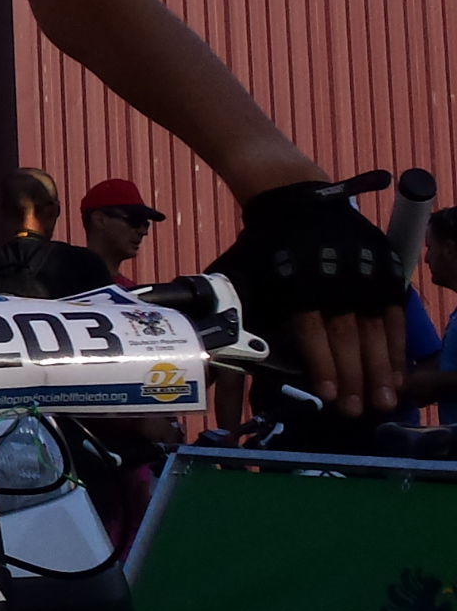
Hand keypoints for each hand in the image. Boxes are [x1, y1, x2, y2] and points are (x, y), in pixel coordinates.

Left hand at [216, 175, 407, 418]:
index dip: (323, 364)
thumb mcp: (239, 274)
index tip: (330, 396)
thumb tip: (211, 358)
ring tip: (385, 400)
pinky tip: (398, 372)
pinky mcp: (385, 269)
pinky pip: (395, 314)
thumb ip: (232, 314)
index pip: (312, 329)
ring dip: (382, 368)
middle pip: (348, 335)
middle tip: (360, 411)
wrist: (294, 199)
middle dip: (356, 376)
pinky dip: (397, 345)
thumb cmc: (261, 248)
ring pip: (376, 328)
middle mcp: (334, 277)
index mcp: (294, 280)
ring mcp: (363, 272)